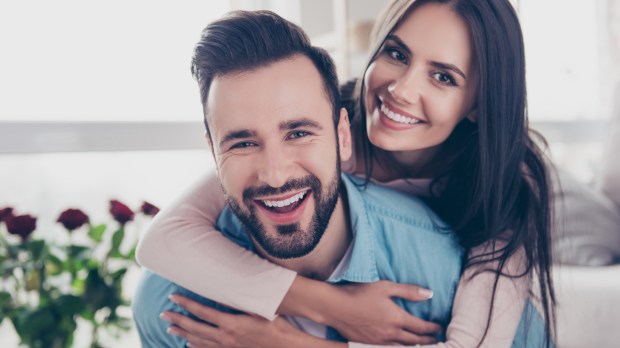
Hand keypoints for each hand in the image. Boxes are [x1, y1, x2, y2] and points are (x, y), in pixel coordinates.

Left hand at [161, 294, 344, 347]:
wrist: (287, 346)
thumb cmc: (276, 325)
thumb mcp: (259, 308)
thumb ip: (241, 299)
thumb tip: (226, 286)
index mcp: (231, 324)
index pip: (202, 312)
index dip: (186, 304)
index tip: (174, 297)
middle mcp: (225, 337)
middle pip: (195, 328)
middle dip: (178, 321)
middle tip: (163, 314)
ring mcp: (228, 347)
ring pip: (199, 341)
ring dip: (183, 334)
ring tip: (170, 330)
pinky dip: (197, 347)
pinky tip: (189, 345)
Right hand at [325, 281, 440, 344]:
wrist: (335, 308)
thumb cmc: (359, 294)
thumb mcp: (385, 287)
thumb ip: (408, 291)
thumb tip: (429, 294)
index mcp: (397, 319)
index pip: (421, 327)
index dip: (432, 328)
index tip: (439, 328)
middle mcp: (391, 333)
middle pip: (415, 341)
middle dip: (427, 341)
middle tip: (435, 340)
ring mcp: (379, 341)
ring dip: (414, 347)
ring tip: (421, 346)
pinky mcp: (368, 344)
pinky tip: (399, 347)